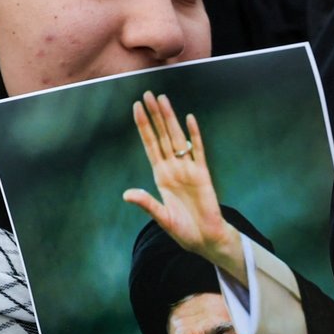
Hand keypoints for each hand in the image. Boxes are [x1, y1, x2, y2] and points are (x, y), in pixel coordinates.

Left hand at [123, 91, 244, 281]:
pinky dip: (194, 136)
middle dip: (155, 115)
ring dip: (170, 119)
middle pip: (163, 136)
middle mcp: (174, 168)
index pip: (150, 145)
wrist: (206, 239)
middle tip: (149, 94)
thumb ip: (146, 203)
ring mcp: (189, 170)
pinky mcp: (203, 175)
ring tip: (164, 100)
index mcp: (161, 176)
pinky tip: (189, 120)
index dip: (143, 126)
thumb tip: (127, 194)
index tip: (136, 108)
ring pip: (178, 139)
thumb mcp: (161, 217)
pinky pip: (198, 151)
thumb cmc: (184, 230)